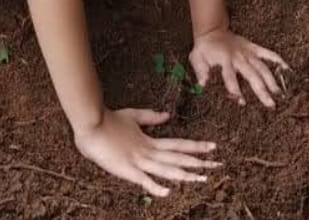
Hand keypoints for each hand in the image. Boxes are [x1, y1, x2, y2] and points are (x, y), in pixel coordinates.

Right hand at [73, 107, 219, 197]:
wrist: (91, 123)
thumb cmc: (109, 120)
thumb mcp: (133, 116)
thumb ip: (151, 117)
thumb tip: (168, 115)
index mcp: (150, 141)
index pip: (179, 144)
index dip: (196, 146)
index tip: (213, 147)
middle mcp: (148, 151)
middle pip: (178, 158)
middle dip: (199, 162)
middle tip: (218, 165)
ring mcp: (138, 161)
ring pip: (167, 169)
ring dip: (185, 174)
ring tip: (203, 178)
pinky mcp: (126, 169)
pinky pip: (143, 180)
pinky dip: (155, 186)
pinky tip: (167, 192)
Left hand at [190, 29, 288, 107]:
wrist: (212, 30)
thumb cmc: (204, 48)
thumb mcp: (197, 58)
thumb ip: (201, 71)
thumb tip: (203, 85)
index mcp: (224, 60)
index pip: (230, 76)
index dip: (235, 89)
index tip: (242, 102)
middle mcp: (239, 57)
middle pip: (252, 75)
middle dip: (261, 90)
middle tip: (270, 104)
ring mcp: (248, 52)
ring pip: (262, 67)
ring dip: (271, 80)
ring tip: (279, 93)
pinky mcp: (254, 48)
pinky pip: (268, 53)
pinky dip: (277, 59)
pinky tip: (287, 68)